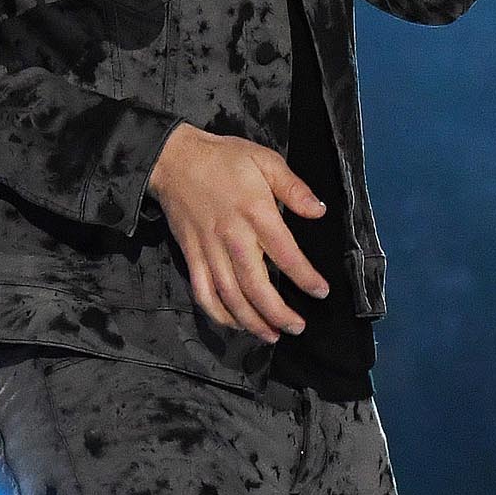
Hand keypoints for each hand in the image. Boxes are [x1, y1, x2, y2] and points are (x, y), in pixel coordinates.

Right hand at [148, 122, 329, 342]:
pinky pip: (203, 292)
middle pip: (255, 285)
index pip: (285, 253)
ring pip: (230, 295)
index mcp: (255, 212)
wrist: (174, 159)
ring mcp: (209, 249)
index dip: (304, 277)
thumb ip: (293, 188)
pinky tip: (234, 324)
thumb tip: (318, 212)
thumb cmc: (225, 159)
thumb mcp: (265, 160)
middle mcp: (232, 237)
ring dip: (251, 321)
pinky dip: (217, 313)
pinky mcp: (190, 256)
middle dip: (278, 313)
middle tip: (297, 327)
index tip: (321, 292)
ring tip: (272, 335)